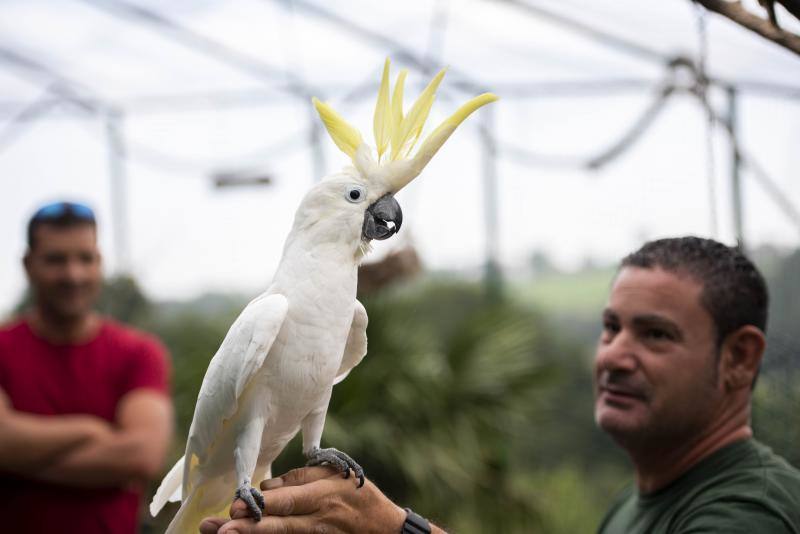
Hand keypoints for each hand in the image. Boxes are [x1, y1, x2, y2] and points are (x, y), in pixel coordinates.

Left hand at [199, 466, 405, 533]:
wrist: (382, 526)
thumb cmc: (358, 493)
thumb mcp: (335, 474)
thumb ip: (300, 477)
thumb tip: (267, 487)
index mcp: (322, 497)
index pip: (287, 502)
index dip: (261, 505)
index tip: (236, 505)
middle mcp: (317, 520)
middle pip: (278, 526)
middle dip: (248, 528)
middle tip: (223, 530)